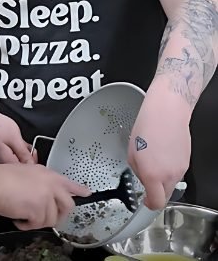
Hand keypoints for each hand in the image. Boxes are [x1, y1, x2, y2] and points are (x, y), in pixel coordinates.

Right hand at [0, 112, 35, 164]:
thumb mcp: (15, 138)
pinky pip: (16, 155)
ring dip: (25, 153)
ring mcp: (4, 159)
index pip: (25, 171)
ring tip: (23, 144)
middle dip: (30, 158)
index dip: (33, 164)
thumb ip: (24, 153)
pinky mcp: (4, 154)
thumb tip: (32, 164)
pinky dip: (21, 150)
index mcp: (7, 162)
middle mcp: (4, 163)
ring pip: (20, 161)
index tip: (34, 154)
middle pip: (23, 168)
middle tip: (31, 148)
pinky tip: (20, 144)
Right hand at [0, 163, 90, 229]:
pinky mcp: (38, 211)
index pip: (69, 184)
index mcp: (47, 174)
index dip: (79, 191)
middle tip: (44, 214)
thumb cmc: (2, 177)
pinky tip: (18, 218)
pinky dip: (26, 225)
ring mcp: (46, 198)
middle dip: (58, 213)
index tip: (87, 194)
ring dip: (37, 220)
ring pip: (51, 219)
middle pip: (67, 205)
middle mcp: (50, 185)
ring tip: (23, 214)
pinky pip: (37, 225)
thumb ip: (40, 181)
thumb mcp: (26, 171)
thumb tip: (44, 193)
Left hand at [128, 79, 190, 209]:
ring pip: (171, 184)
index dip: (150, 204)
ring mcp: (180, 169)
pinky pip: (176, 172)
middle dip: (155, 192)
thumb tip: (143, 179)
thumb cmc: (147, 127)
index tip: (145, 201)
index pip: (156, 202)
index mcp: (152, 174)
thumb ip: (137, 171)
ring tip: (153, 159)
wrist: (167, 114)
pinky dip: (168, 169)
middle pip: (164, 195)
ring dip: (161, 178)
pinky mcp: (186, 162)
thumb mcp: (131, 152)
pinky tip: (162, 154)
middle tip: (146, 180)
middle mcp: (168, 175)